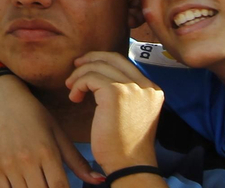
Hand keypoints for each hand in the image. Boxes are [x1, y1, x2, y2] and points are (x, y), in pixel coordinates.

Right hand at [0, 73, 102, 186]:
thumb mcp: (57, 133)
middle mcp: (27, 159)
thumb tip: (100, 180)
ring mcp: (8, 164)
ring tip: (40, 184)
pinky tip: (25, 186)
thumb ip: (76, 160)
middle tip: (53, 186)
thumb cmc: (34, 115)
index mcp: (47, 151)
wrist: (1, 98)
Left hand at [67, 51, 163, 172]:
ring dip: (79, 76)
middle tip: (74, 68)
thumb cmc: (125, 144)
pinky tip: (75, 98)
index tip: (85, 65)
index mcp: (152, 90)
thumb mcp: (132, 112)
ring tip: (72, 90)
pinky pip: (90, 78)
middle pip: (112, 58)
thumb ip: (125, 92)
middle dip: (90, 60)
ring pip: (98, 67)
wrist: (129, 165)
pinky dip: (78, 85)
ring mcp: (133, 88)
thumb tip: (100, 72)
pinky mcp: (116, 93)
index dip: (101, 59)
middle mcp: (146, 86)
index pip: (124, 62)